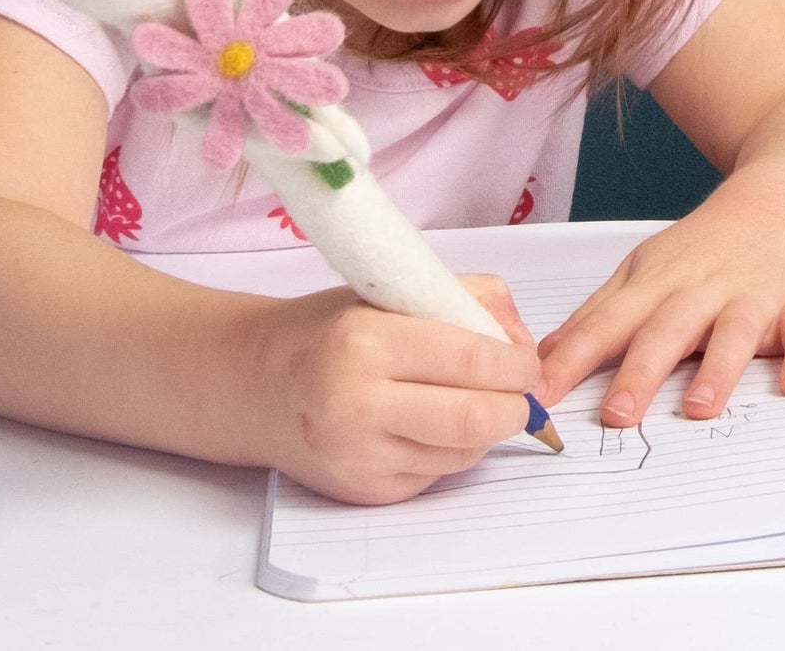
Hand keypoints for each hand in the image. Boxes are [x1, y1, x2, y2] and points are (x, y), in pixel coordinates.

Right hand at [247, 274, 541, 504]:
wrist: (258, 385)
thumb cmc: (328, 330)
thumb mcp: (388, 292)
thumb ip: (463, 297)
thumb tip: (521, 339)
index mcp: (364, 341)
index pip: (469, 357)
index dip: (515, 363)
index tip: (526, 360)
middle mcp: (357, 404)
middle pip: (475, 417)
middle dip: (516, 405)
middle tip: (521, 391)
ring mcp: (360, 456)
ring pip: (463, 452)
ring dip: (486, 428)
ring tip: (475, 399)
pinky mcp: (365, 491)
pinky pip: (437, 474)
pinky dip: (452, 449)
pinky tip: (434, 423)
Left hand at [533, 210, 784, 425]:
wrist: (781, 204)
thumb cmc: (703, 250)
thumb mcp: (644, 270)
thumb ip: (599, 314)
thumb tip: (547, 356)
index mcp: (655, 283)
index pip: (605, 323)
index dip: (572, 360)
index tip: (540, 395)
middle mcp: (700, 289)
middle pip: (665, 331)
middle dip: (639, 372)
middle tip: (615, 416)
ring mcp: (753, 296)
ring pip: (732, 334)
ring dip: (717, 371)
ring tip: (698, 409)